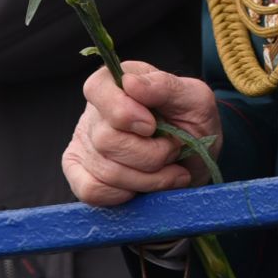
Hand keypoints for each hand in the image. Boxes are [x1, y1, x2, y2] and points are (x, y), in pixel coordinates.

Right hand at [62, 62, 220, 206]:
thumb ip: (165, 86)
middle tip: (173, 150)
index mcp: (117, 83)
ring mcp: (86, 145)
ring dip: (148, 178)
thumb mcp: (195, 98)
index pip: (97, 89)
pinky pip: (91, 190)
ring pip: (106, 170)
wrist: (195, 163)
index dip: (123, 111)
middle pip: (106, 139)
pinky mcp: (82, 176)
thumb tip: (130, 83)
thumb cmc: (193, 124)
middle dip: (150, 154)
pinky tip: (143, 189)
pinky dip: (123, 194)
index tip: (152, 126)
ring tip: (169, 170)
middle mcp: (95, 112)